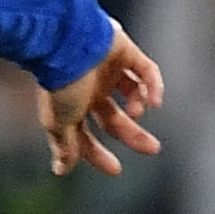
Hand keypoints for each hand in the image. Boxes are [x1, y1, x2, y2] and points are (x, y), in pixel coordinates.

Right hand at [39, 25, 162, 176]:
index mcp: (72, 106)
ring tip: (139, 111)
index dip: (98, 153)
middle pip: (114, 118)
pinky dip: (154, 86)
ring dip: (139, 106)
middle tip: (152, 148)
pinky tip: (155, 101)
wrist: (66, 42)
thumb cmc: (59, 83)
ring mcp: (108, 70)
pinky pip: (147, 71)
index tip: (115, 169)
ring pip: (132, 93)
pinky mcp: (125, 52)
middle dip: (133, 135)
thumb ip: (65, 146)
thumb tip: (61, 171)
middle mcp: (90, 89)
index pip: (86, 135)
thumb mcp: (59, 122)